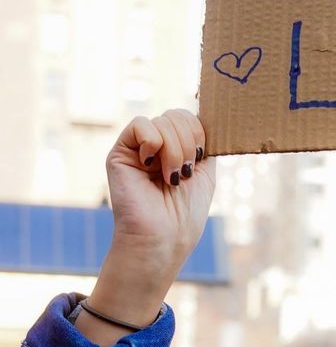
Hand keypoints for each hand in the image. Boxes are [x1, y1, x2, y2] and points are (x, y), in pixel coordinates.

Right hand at [76, 111, 215, 344]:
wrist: (162, 238)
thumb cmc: (184, 215)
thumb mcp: (205, 173)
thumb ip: (203, 142)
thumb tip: (204, 108)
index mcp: (176, 150)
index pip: (190, 118)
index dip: (200, 132)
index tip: (200, 158)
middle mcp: (156, 147)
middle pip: (178, 115)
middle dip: (189, 143)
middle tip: (183, 173)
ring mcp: (138, 149)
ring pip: (163, 120)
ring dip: (175, 150)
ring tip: (170, 177)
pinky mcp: (120, 153)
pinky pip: (140, 124)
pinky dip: (153, 142)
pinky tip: (151, 165)